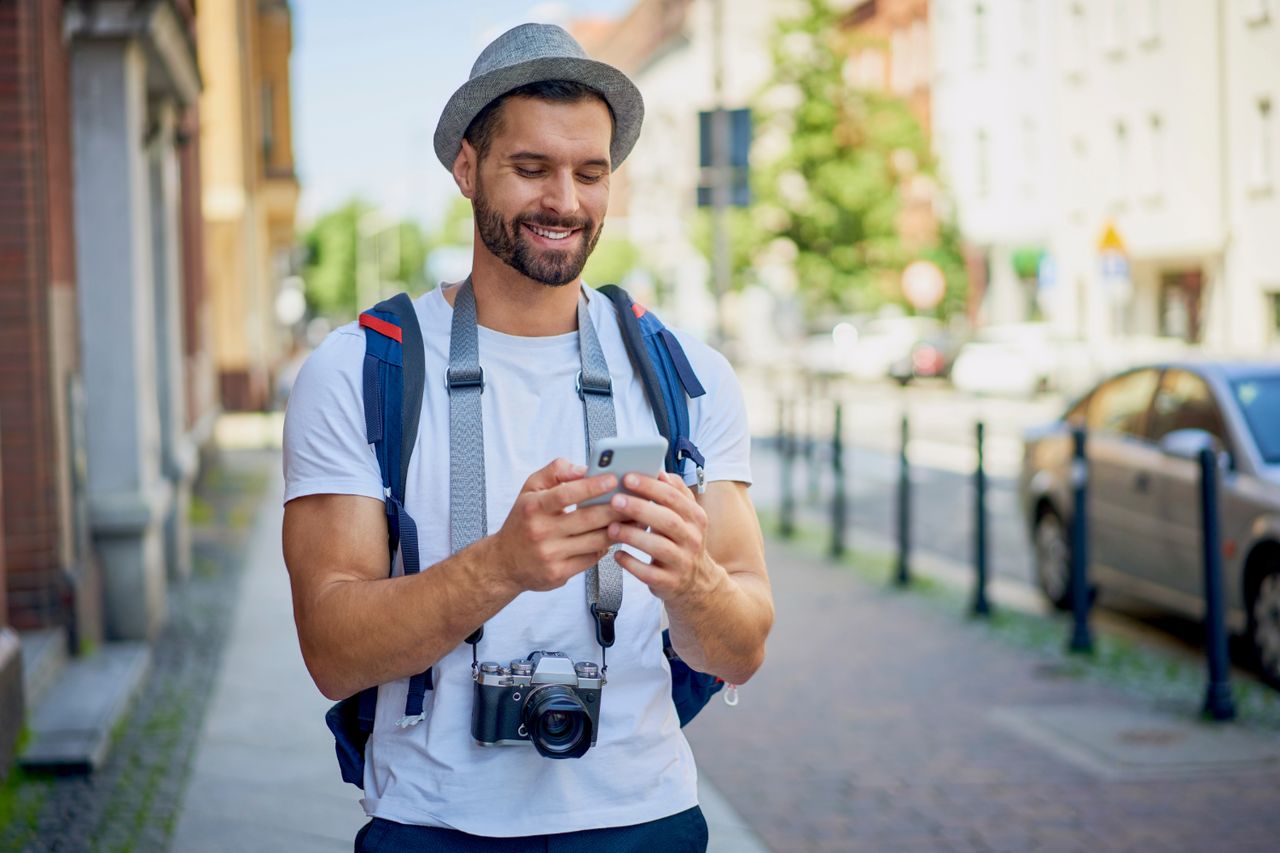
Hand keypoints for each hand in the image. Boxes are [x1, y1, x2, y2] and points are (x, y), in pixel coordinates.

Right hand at [487, 458, 623, 593]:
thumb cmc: (523, 520)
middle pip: (587, 519)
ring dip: (618, 529)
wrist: (503, 562)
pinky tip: (616, 536)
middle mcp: (541, 532)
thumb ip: (555, 471)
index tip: (614, 478)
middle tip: (637, 499)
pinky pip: (591, 558)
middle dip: (616, 508)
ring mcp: (550, 555)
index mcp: (533, 507)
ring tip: (636, 518)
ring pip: (595, 541)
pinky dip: (605, 546)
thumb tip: (584, 469)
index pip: (566, 494)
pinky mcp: (559, 574)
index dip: (592, 486)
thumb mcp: (530, 489)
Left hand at [606, 471, 722, 603]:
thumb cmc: (682, 542)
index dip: (650, 486)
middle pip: (667, 520)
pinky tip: (618, 554)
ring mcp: (682, 562)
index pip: (673, 497)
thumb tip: (660, 471)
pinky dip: (632, 564)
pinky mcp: (670, 582)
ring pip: (659, 547)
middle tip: (615, 500)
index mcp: (695, 517)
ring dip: (633, 536)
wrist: (696, 583)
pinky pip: (649, 574)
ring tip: (611, 528)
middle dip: (640, 508)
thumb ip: (674, 493)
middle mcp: (692, 538)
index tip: (627, 477)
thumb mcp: (686, 517)